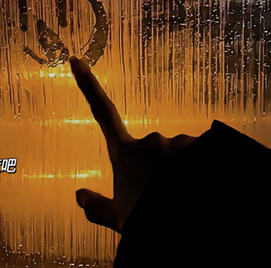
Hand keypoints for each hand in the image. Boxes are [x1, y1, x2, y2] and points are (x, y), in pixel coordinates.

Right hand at [70, 56, 195, 233]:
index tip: (76, 60)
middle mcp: (149, 141)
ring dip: (182, 176)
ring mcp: (175, 143)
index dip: (88, 85)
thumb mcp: (121, 220)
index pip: (102, 112)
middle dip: (159, 174)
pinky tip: (203, 191)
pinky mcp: (201, 146)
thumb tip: (78, 196)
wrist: (189, 219)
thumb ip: (97, 208)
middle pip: (152, 153)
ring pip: (179, 158)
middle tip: (165, 202)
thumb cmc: (150, 220)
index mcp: (125, 153)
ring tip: (185, 200)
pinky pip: (202, 158)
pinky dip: (202, 173)